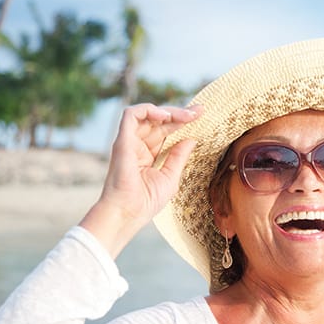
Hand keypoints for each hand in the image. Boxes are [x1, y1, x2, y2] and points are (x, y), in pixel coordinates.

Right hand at [80, 103, 202, 256]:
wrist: (128, 213)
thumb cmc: (146, 201)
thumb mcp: (170, 176)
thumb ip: (179, 156)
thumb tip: (191, 139)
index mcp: (149, 154)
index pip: (166, 131)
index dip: (182, 121)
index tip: (201, 114)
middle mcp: (138, 145)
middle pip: (158, 120)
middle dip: (180, 113)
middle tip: (199, 111)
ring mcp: (129, 141)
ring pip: (146, 114)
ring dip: (167, 111)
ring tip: (186, 115)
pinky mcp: (122, 140)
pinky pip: (131, 115)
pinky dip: (148, 110)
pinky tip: (165, 116)